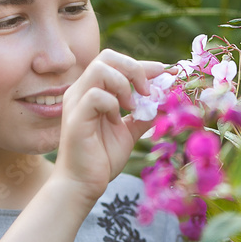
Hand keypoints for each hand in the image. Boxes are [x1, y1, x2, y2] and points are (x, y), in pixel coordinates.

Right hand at [52, 49, 174, 205]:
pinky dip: (113, 103)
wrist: (83, 184)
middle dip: (134, 68)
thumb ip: (144, 115)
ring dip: (124, 84)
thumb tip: (164, 100)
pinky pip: (96, 95)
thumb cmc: (102, 158)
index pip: (116, 63)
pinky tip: (117, 119)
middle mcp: (81, 91)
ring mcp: (76, 102)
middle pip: (107, 57)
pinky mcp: (76, 117)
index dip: (142, 64)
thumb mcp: (129, 132)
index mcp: (92, 90)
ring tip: (132, 106)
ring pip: (100, 69)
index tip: (164, 72)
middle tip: (148, 91)